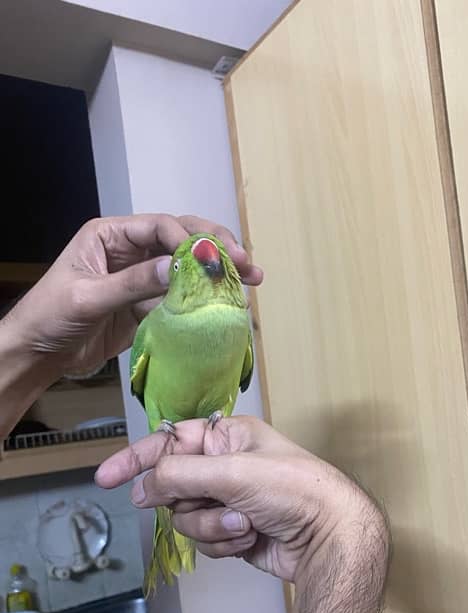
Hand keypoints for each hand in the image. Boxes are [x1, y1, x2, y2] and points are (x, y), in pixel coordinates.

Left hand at [6, 213, 261, 376]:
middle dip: (215, 248)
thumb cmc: (49, 317)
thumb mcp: (87, 297)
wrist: (38, 354)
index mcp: (110, 235)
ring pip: (186, 268)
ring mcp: (141, 277)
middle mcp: (130, 250)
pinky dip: (205, 299)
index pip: (158, 226)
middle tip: (246, 262)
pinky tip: (228, 302)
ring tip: (252, 278)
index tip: (211, 259)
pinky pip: (181, 297)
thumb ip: (131, 283)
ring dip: (218, 273)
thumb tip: (176, 269)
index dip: (188, 239)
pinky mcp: (147, 304)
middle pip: (180, 239)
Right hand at [95, 416, 385, 585]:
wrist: (329, 538)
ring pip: (187, 518)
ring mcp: (229, 502)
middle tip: (210, 502)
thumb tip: (140, 489)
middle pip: (173, 486)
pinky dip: (225, 543)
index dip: (136, 459)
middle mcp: (225, 466)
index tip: (106, 479)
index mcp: (227, 437)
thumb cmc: (290, 490)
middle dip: (190, 501)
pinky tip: (252, 539)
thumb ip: (178, 476)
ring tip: (246, 524)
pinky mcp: (234, 533)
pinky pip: (206, 540)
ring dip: (213, 526)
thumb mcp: (232, 472)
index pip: (169, 441)